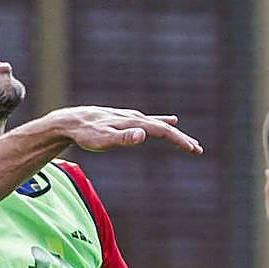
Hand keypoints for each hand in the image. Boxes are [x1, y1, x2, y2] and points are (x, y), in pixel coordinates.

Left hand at [47, 107, 203, 154]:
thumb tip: (144, 135)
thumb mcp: (103, 140)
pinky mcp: (126, 119)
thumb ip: (123, 138)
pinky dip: (163, 122)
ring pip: (159, 124)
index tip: (193, 149)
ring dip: (175, 133)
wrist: (71, 121)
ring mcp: (131, 117)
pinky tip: (171, 120)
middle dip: (181, 138)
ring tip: (188, 141)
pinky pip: (150, 120)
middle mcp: (135, 117)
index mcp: (134, 123)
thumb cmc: (86, 134)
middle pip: (164, 127)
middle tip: (197, 149)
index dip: (179, 140)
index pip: (162, 130)